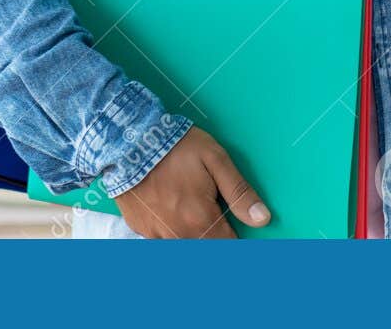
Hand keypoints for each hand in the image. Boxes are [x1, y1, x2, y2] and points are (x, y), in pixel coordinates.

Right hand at [114, 126, 270, 238]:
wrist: (128, 140)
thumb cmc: (176, 147)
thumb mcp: (215, 160)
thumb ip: (239, 192)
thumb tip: (263, 219)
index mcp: (201, 220)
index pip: (229, 247)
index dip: (238, 239)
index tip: (237, 227)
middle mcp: (179, 236)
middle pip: (206, 251)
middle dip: (215, 238)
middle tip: (212, 214)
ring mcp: (156, 235)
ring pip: (184, 247)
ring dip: (193, 236)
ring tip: (190, 208)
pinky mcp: (140, 229)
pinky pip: (163, 241)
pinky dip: (172, 232)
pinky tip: (170, 209)